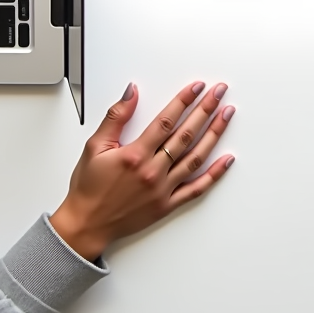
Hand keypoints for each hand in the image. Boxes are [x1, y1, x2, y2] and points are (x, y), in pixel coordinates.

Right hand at [50, 80, 234, 260]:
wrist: (86, 224)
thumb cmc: (89, 188)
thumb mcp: (94, 146)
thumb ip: (116, 117)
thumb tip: (131, 93)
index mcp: (135, 155)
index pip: (166, 120)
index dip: (184, 101)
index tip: (197, 87)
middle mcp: (152, 171)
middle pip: (186, 134)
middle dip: (205, 110)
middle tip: (219, 93)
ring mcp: (163, 189)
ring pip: (195, 157)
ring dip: (214, 134)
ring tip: (226, 115)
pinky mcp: (167, 205)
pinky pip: (196, 188)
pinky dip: (214, 174)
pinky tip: (226, 160)